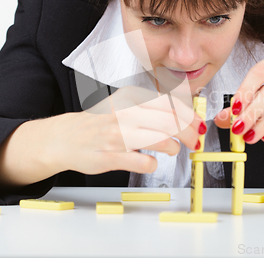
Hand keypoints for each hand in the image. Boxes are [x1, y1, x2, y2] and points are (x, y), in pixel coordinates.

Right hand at [0, 86, 205, 187]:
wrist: (65, 138)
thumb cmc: (99, 123)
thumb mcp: (124, 105)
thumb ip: (151, 108)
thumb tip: (184, 113)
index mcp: (130, 98)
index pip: (170, 104)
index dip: (190, 116)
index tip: (198, 124)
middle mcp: (125, 113)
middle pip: (171, 122)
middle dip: (189, 133)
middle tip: (194, 141)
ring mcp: (118, 135)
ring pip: (162, 139)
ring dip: (174, 147)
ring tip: (173, 150)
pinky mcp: (111, 156)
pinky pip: (144, 162)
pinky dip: (153, 165)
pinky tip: (149, 162)